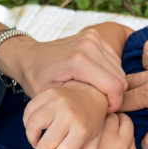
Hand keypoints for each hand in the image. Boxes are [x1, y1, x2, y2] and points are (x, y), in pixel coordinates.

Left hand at [0, 28, 126, 110]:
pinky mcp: (93, 34)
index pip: (115, 86)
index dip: (115, 103)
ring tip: (98, 92)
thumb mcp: (51, 98)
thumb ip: (75, 105)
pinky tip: (96, 80)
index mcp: (79, 61)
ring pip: (119, 68)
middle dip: (115, 95)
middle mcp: (88, 45)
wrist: (27, 55)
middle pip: (120, 77)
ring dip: (113, 83)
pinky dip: (109, 72)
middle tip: (101, 104)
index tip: (104, 110)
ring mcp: (92, 37)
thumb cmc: (36, 79)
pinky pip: (113, 59)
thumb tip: (98, 114)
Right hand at [23, 81, 108, 148]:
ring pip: (32, 127)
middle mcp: (69, 114)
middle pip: (45, 145)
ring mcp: (56, 102)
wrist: (90, 95)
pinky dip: (27, 123)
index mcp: (82, 130)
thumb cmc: (90, 124)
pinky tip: (36, 128)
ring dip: (31, 139)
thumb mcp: (92, 145)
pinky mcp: (46, 93)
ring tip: (38, 143)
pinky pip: (28, 112)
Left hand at [86, 112, 139, 148]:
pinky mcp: (80, 134)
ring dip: (97, 117)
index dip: (121, 122)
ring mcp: (94, 134)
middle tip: (103, 125)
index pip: (127, 121)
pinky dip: (85, 121)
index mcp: (123, 145)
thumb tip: (133, 139)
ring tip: (92, 126)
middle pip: (114, 115)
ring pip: (100, 115)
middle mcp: (110, 137)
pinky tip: (82, 129)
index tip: (115, 127)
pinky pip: (86, 121)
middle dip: (110, 117)